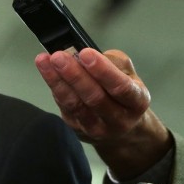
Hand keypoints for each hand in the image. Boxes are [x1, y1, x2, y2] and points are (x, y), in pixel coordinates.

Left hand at [35, 48, 170, 177]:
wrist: (123, 129)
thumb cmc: (124, 94)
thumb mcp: (129, 74)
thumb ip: (112, 62)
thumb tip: (86, 54)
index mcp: (137, 102)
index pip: (120, 87)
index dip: (103, 70)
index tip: (86, 53)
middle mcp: (119, 120)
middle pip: (95, 98)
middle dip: (75, 75)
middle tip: (59, 57)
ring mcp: (98, 128)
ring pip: (75, 104)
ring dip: (58, 81)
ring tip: (45, 61)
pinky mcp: (79, 130)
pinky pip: (65, 108)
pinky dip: (55, 88)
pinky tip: (48, 72)